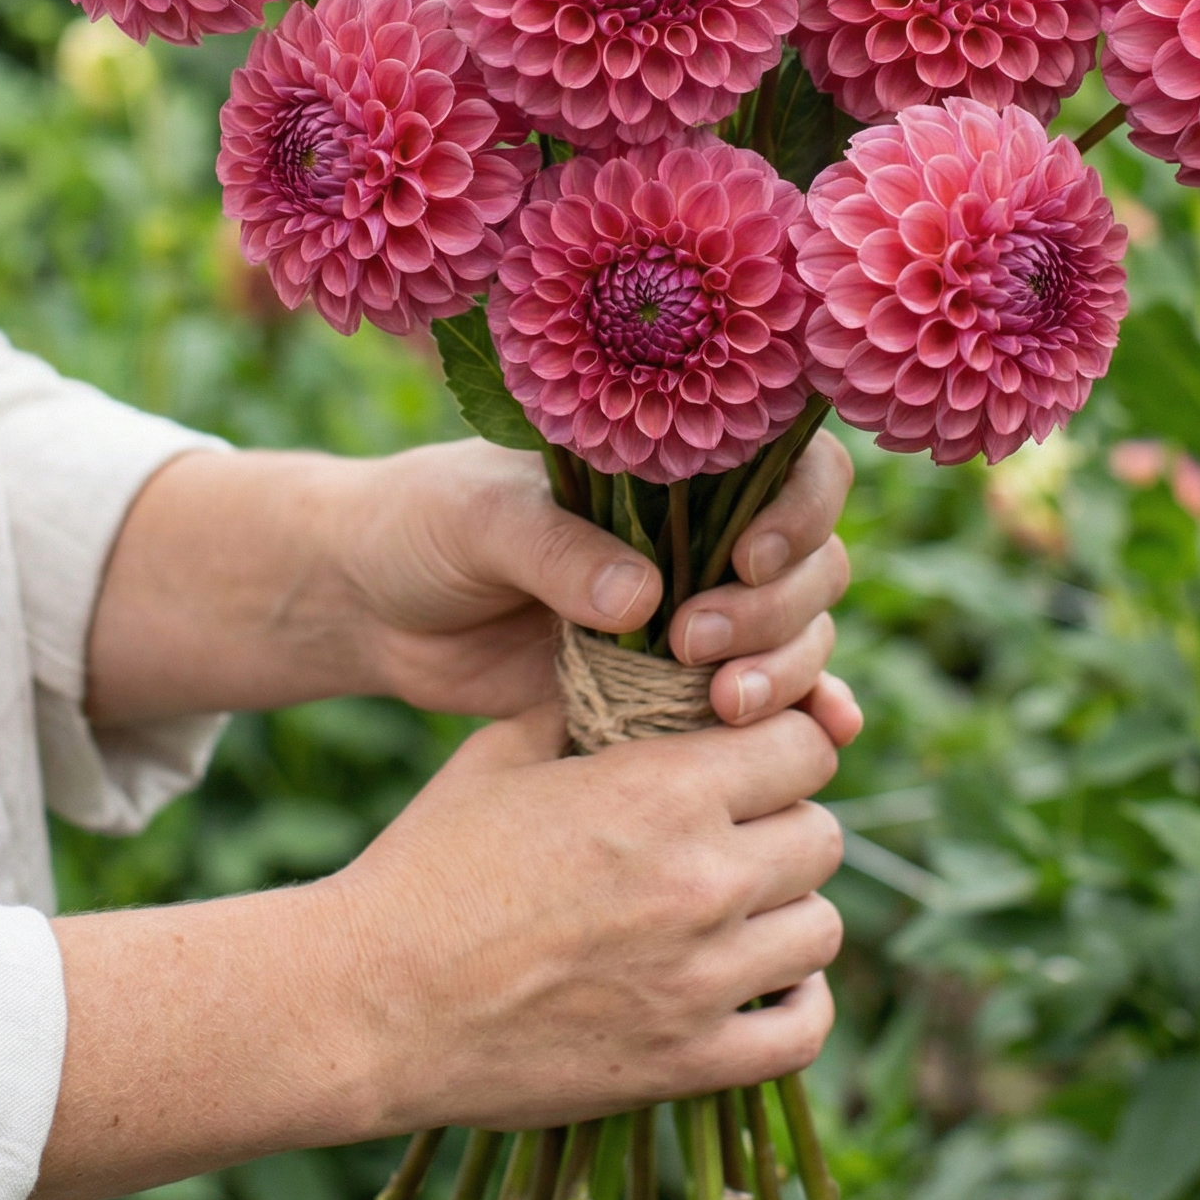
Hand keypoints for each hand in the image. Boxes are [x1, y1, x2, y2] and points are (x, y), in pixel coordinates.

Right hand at [328, 703, 843, 1129]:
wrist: (369, 1002)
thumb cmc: (428, 867)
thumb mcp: (503, 753)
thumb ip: (589, 709)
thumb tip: (643, 680)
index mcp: (661, 789)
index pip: (805, 745)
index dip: (785, 745)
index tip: (754, 762)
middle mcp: (701, 878)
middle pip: (823, 835)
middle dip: (784, 826)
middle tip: (735, 838)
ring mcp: (701, 978)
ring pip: (822, 928)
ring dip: (786, 914)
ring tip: (737, 913)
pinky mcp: (688, 1062)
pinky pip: (804, 1031)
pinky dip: (795, 1004)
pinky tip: (755, 984)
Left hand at [336, 433, 858, 737]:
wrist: (372, 605)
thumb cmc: (423, 526)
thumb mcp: (478, 521)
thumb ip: (557, 551)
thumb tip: (643, 599)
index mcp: (667, 466)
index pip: (788, 466)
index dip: (796, 509)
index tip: (746, 557)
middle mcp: (698, 535)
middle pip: (807, 563)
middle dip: (774, 611)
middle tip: (694, 645)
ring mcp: (693, 611)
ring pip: (797, 632)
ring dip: (785, 668)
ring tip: (722, 704)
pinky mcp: (670, 684)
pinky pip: (763, 698)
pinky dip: (806, 712)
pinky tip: (828, 733)